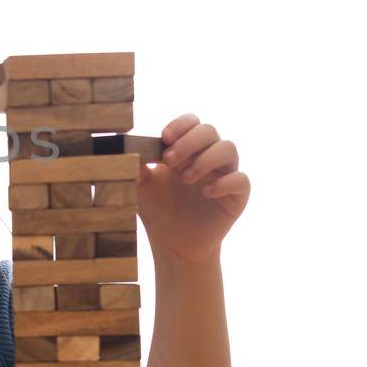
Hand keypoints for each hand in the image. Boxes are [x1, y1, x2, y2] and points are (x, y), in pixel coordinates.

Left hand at [137, 114, 249, 263]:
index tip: (164, 137)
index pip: (192, 122)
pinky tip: (205, 192)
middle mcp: (208, 157)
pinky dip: (224, 182)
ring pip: (228, 148)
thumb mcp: (140, 186)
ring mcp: (224, 174)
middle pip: (209, 131)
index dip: (181, 125)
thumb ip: (135, 165)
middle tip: (170, 160)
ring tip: (185, 177)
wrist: (173, 245)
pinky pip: (241, 180)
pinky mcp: (237, 196)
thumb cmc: (158, 211)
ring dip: (206, 158)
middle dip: (189, 141)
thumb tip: (125, 145)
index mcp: (186, 149)